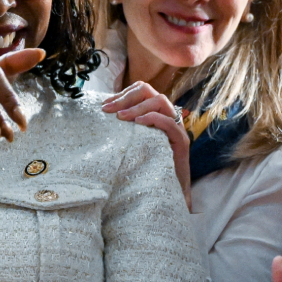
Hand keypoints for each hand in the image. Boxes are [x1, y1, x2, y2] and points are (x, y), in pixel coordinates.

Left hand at [101, 81, 190, 207]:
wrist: (167, 191)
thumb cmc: (147, 167)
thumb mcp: (132, 143)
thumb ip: (124, 128)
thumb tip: (100, 117)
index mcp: (155, 113)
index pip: (142, 90)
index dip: (123, 93)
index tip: (105, 105)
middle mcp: (167, 116)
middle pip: (150, 91)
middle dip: (126, 97)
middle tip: (108, 109)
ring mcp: (176, 128)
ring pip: (160, 101)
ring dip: (137, 106)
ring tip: (121, 117)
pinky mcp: (181, 142)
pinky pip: (169, 123)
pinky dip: (153, 118)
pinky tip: (138, 123)